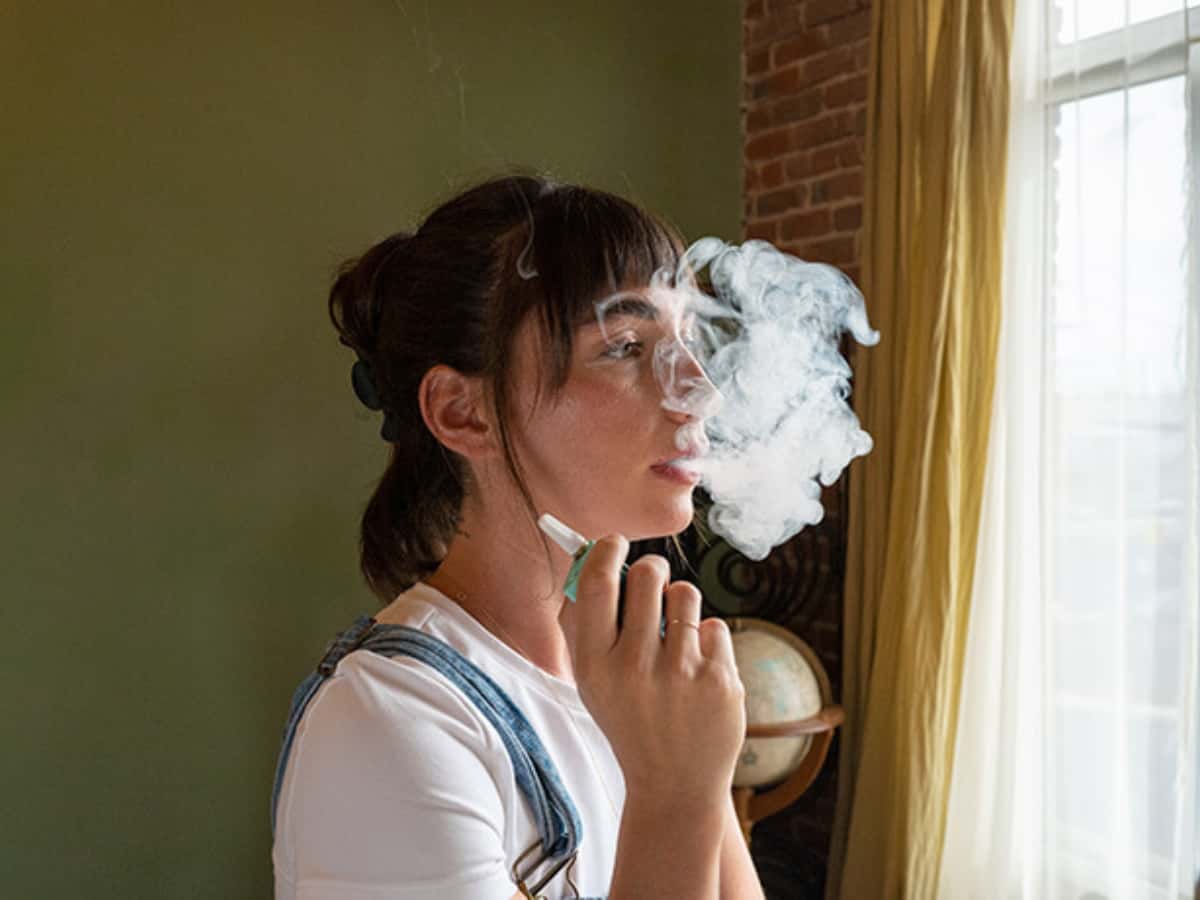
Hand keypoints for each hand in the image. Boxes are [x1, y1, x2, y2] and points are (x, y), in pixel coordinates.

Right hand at [558, 535, 746, 808]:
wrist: (674, 784)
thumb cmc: (628, 720)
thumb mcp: (591, 682)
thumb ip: (582, 623)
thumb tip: (585, 557)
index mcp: (595, 666)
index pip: (597, 582)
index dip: (607, 550)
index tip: (615, 544)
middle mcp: (635, 667)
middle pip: (647, 575)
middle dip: (651, 570)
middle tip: (651, 581)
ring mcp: (681, 674)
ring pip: (686, 594)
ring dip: (681, 603)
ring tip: (676, 632)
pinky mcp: (720, 680)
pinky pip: (714, 626)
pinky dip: (706, 642)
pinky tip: (697, 672)